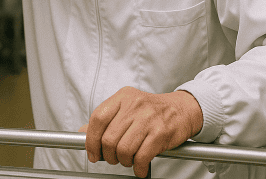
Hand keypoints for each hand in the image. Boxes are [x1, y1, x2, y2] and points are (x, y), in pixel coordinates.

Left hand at [82, 87, 202, 177]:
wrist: (182, 109)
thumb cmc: (152, 111)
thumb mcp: (127, 107)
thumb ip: (106, 120)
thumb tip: (83, 133)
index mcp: (122, 97)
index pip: (98, 118)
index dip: (91, 139)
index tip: (93, 153)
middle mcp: (134, 105)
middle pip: (109, 138)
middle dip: (109, 155)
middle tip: (114, 158)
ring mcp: (148, 118)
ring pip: (123, 149)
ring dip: (124, 161)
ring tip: (129, 160)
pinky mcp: (160, 133)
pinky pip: (141, 157)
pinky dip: (138, 167)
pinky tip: (140, 166)